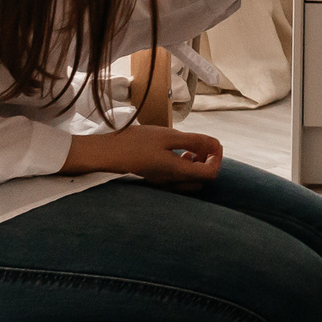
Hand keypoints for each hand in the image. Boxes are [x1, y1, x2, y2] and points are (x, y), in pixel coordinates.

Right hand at [60, 123, 223, 183]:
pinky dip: (182, 168)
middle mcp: (172, 183)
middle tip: (200, 146)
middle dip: (208, 162)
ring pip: (190, 181)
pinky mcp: (154, 181)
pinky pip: (177, 180)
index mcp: (177, 171)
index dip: (217, 158)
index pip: (211, 173)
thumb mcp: (167, 137)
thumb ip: (193, 141)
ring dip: (195, 165)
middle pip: (203, 180)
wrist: (104, 153)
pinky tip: (173, 154)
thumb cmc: (134, 142)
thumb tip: (215, 145)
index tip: (212, 144)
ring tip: (187, 149)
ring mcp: (162, 184)